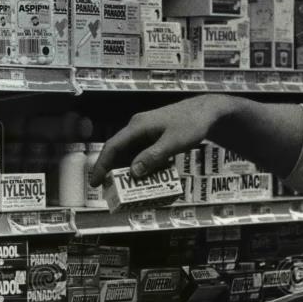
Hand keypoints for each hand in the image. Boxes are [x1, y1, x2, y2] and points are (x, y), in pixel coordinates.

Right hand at [88, 94, 232, 185]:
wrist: (207, 111)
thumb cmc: (192, 124)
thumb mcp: (173, 142)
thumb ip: (153, 156)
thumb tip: (134, 172)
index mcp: (137, 126)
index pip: (113, 146)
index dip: (102, 165)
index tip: (95, 182)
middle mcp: (137, 127)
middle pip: (119, 150)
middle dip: (112, 170)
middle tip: (109, 190)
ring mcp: (146, 131)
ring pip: (130, 152)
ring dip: (127, 169)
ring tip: (126, 187)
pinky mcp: (155, 135)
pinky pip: (142, 152)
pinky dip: (141, 165)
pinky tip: (145, 177)